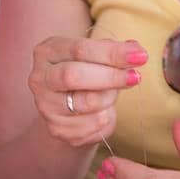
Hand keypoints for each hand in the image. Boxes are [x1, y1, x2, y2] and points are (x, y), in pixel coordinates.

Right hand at [28, 35, 147, 150]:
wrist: (69, 108)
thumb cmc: (86, 72)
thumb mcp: (95, 55)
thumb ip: (113, 50)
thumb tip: (136, 50)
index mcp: (47, 51)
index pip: (80, 49)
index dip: (112, 53)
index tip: (140, 56)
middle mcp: (39, 78)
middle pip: (74, 76)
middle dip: (110, 77)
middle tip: (135, 77)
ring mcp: (45, 106)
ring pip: (86, 103)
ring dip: (109, 98)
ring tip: (114, 93)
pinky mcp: (57, 129)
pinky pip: (93, 124)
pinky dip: (107, 116)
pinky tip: (105, 110)